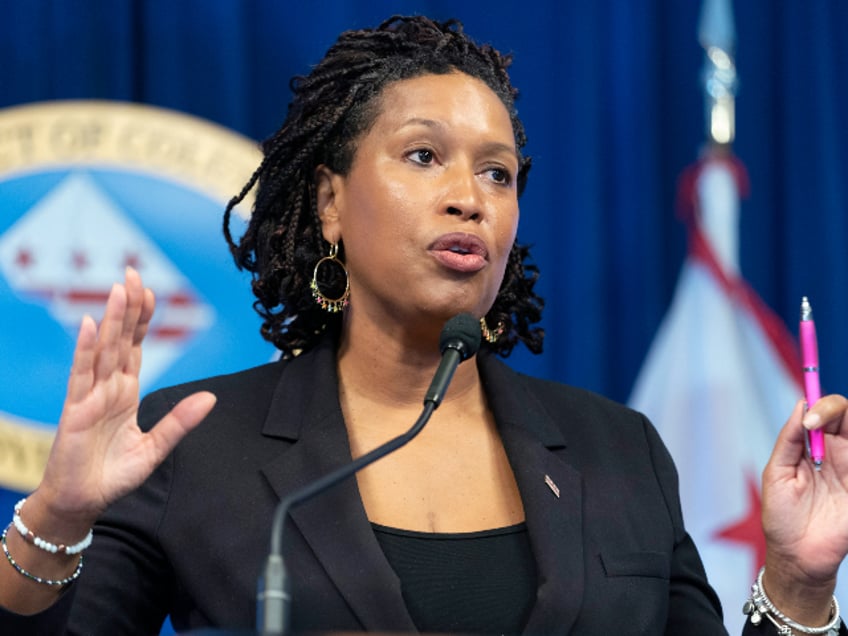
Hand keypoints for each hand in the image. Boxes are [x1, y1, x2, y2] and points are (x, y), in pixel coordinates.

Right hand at [35, 268, 215, 525]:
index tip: (151, 291)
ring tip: (119, 288)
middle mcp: (108, 388)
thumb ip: (180, 421)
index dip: (143, 320)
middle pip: (120, 339)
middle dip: (128, 307)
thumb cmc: (112, 476)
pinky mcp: (75, 411)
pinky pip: (81, 375)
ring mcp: (90, 396)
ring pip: (103, 349)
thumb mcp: (156, 448)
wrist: (82, 503)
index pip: (136, 347)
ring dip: (111, 319)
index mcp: (126, 393)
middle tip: (133, 272)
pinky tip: (89, 324)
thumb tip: (210, 397)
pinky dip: (85, 349)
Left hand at [760, 394, 847, 622]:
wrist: (796, 556)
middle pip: (847, 417)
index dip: (820, 404)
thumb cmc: (782, 516)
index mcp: (812, 448)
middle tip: (817, 422)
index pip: (824, 413)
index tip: (808, 416)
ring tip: (823, 452)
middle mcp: (837, 455)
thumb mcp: (777, 472)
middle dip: (834, 408)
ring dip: (847, 428)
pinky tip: (843, 476)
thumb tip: (801, 406)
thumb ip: (790, 440)